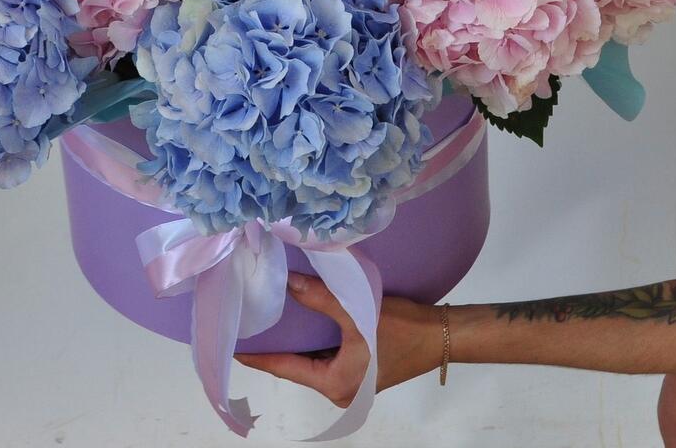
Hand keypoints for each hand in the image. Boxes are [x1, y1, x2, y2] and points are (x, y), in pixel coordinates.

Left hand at [235, 272, 443, 407]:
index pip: (286, 368)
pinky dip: (312, 341)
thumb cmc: (403, 328)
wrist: (442, 335)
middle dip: (275, 347)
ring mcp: (351, 383)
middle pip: (297, 367)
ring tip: (267, 321)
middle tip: (248, 325)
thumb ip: (321, 299)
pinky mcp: (360, 371)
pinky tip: (300, 322)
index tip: (233, 348)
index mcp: (336, 384)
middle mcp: (340, 390)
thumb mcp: (358, 311)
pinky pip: (326, 356)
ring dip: (295, 342)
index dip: (259, 356)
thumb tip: (287, 283)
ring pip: (312, 361)